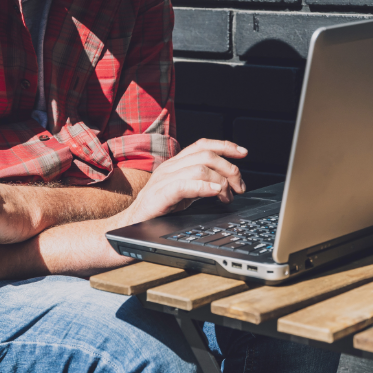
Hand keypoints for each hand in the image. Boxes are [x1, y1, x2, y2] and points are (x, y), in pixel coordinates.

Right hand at [113, 139, 247, 226]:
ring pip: (200, 168)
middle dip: (230, 169)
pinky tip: (215, 193)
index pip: (203, 145)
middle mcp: (169, 167)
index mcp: (175, 164)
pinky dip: (205, 187)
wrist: (128, 228)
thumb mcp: (184, 193)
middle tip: (240, 187)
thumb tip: (227, 183)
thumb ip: (201, 184)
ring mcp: (163, 180)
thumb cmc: (157, 212)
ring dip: (221, 182)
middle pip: (206, 155)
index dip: (225, 146)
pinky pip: (186, 185)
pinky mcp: (160, 195)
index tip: (243, 153)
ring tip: (227, 197)